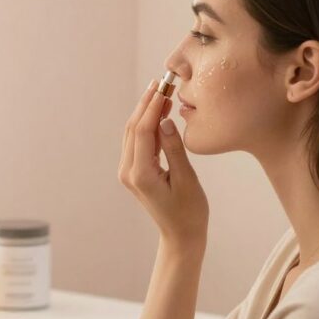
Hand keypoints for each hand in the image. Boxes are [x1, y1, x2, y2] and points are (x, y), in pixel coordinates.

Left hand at [118, 78, 207, 243]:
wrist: (181, 235)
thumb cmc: (190, 212)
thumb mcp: (186, 179)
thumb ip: (174, 149)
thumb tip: (164, 121)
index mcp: (140, 174)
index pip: (141, 131)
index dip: (152, 107)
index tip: (163, 87)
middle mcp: (128, 171)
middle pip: (132, 129)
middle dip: (146, 104)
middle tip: (162, 83)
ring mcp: (128, 172)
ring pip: (132, 133)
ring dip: (145, 112)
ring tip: (161, 92)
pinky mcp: (134, 172)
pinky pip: (137, 142)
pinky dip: (146, 125)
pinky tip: (159, 113)